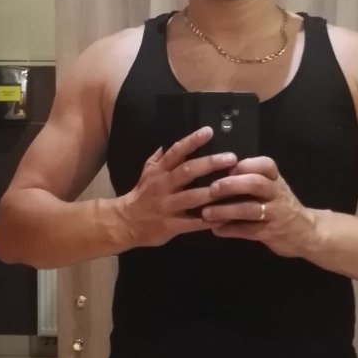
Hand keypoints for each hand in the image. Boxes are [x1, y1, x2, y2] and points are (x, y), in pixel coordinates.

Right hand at [117, 127, 235, 246]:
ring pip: (192, 197)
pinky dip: (209, 220)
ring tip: (232, 187)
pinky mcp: (170, 225)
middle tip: (230, 158)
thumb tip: (168, 142)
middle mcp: (163, 186)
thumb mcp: (147, 173)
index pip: (176, 152)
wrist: (125, 223)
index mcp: (159, 172)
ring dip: (212, 192)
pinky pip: (192, 223)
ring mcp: (167, 206)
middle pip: (187, 171)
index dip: (192, 141)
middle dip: (209, 164)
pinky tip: (225, 217)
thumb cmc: (142, 196)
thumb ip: (159, 158)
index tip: (209, 131)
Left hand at [201, 156, 317, 257]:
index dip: (245, 165)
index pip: (265, 164)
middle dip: (231, 185)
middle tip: (212, 188)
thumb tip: (222, 171)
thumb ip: (252, 178)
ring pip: (249, 209)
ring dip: (225, 210)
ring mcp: (275, 214)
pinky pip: (248, 230)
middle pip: (256, 184)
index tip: (228, 168)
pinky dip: (230, 230)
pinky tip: (216, 229)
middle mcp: (277, 194)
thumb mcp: (273, 187)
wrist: (306, 232)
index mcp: (276, 179)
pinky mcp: (271, 233)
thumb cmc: (281, 205)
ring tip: (207, 213)